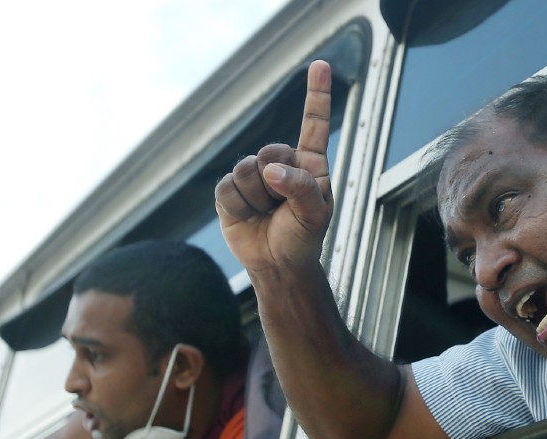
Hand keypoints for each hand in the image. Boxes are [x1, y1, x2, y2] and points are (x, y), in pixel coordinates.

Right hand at [215, 59, 333, 274]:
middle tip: (282, 207)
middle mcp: (280, 162)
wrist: (278, 264)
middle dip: (275, 182)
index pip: (313, 124)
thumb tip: (270, 169)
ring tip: (267, 214)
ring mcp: (253, 175)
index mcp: (309, 163)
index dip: (316, 95)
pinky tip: (249, 218)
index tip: (319, 65)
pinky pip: (227, 189)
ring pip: (245, 171)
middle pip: (269, 151)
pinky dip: (239, 208)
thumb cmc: (303, 238)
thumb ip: (300, 187)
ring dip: (257, 200)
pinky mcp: (229, 190)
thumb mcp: (315, 215)